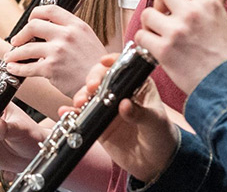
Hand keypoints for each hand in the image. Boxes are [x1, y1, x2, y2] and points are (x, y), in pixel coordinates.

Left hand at [3, 5, 108, 96]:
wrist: (101, 85)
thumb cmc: (95, 65)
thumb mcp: (87, 39)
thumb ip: (69, 31)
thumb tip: (48, 28)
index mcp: (76, 25)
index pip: (50, 9)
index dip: (36, 13)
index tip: (30, 21)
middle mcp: (67, 35)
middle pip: (33, 25)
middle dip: (21, 34)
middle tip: (16, 41)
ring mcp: (58, 51)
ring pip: (26, 47)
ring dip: (15, 53)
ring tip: (10, 57)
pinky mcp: (51, 68)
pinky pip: (28, 67)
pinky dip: (17, 68)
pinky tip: (14, 68)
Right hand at [72, 53, 177, 182]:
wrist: (155, 163)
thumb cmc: (161, 136)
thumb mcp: (155, 123)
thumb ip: (140, 114)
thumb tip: (125, 105)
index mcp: (138, 85)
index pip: (123, 68)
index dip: (113, 62)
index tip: (104, 62)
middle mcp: (120, 93)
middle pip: (101, 78)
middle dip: (93, 79)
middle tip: (91, 88)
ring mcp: (107, 109)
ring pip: (88, 95)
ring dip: (80, 95)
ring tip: (79, 103)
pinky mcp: (98, 124)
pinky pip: (82, 116)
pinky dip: (72, 114)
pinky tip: (66, 113)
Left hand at [134, 0, 226, 93]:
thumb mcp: (226, 23)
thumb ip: (216, 4)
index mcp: (208, 4)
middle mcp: (191, 13)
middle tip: (164, 10)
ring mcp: (175, 31)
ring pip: (147, 12)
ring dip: (150, 21)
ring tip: (158, 31)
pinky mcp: (163, 50)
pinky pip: (141, 36)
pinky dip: (144, 40)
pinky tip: (154, 45)